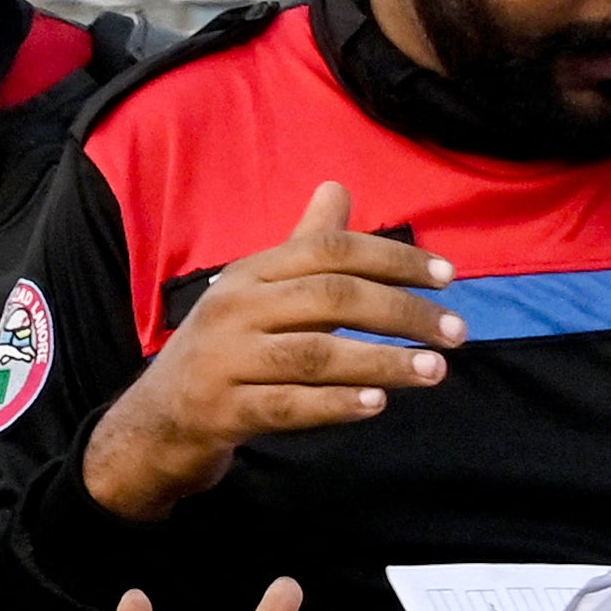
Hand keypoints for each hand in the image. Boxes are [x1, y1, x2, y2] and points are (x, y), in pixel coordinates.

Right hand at [83, 183, 465, 522]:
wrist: (155, 423)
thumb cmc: (225, 352)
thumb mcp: (258, 293)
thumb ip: (304, 247)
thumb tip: (338, 186)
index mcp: (250, 274)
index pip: (330, 250)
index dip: (393, 259)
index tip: (446, 278)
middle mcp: (234, 309)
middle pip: (330, 297)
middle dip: (401, 312)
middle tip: (455, 333)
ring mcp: (224, 362)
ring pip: (314, 354)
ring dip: (382, 362)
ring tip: (434, 371)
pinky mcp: (222, 412)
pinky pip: (287, 406)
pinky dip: (335, 405)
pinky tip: (377, 405)